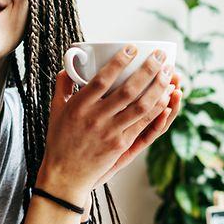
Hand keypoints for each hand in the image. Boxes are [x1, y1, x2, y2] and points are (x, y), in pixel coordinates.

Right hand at [37, 46, 181, 204]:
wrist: (64, 176)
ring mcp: (110, 132)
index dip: (119, 61)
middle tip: (160, 55)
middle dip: (148, 69)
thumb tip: (68, 66)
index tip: (133, 48)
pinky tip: (167, 98)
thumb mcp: (55, 110)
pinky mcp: (120, 145)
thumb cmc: (59, 141)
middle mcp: (95, 118)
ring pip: (141, 106)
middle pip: (128, 90)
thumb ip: (62, 86)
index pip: (102, 78)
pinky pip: (143, 124)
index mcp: (79, 106)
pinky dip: (158, 110)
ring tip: (169, 72)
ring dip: (158, 87)